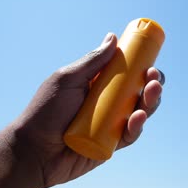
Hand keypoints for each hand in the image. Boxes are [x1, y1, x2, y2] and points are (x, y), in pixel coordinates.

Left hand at [13, 33, 164, 187]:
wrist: (33, 150)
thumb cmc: (45, 112)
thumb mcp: (67, 80)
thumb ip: (91, 62)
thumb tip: (113, 37)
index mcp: (98, 86)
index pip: (126, 74)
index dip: (142, 68)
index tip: (150, 61)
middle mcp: (107, 104)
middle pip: (138, 93)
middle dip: (152, 84)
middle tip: (154, 77)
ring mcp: (110, 125)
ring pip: (139, 113)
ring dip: (150, 102)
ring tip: (152, 91)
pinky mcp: (111, 145)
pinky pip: (130, 135)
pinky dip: (137, 126)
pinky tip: (138, 117)